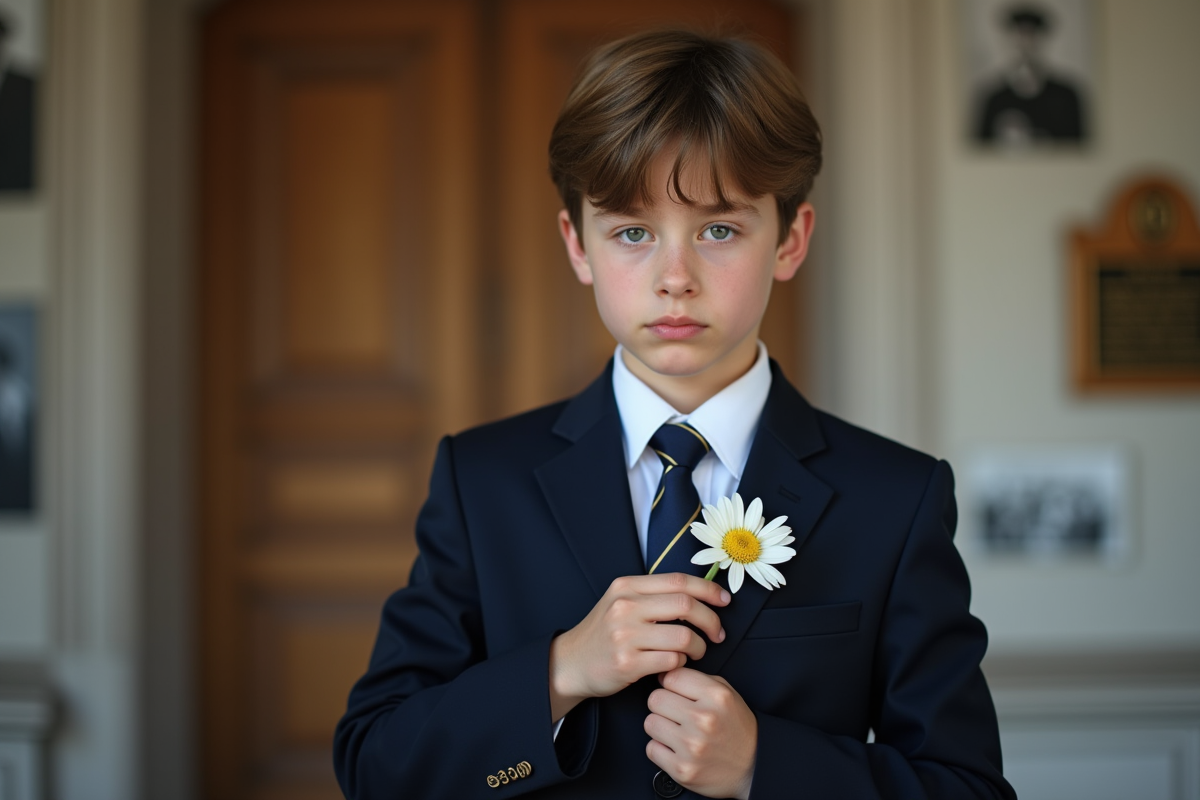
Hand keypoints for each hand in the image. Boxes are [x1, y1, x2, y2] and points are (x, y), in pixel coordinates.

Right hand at [548, 573, 729, 720]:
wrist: (570, 663)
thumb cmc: (604, 633)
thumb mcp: (621, 602)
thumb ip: (653, 594)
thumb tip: (700, 592)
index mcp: (627, 586)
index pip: (679, 580)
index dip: (708, 589)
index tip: (725, 600)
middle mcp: (625, 606)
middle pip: (686, 605)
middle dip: (711, 620)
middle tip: (718, 633)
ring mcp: (625, 635)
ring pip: (683, 636)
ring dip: (699, 647)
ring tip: (696, 652)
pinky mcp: (628, 663)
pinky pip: (672, 661)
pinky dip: (681, 664)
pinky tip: (675, 665)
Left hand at [645, 668, 756, 799]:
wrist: (753, 766)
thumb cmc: (736, 727)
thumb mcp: (726, 693)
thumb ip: (696, 680)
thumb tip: (663, 675)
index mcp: (716, 696)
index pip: (671, 677)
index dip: (670, 684)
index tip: (675, 692)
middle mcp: (704, 720)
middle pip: (655, 699)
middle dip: (663, 705)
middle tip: (675, 713)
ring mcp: (692, 746)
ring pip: (650, 723)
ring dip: (660, 726)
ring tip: (677, 731)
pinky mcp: (682, 769)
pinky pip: (651, 749)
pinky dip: (660, 749)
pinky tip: (676, 748)